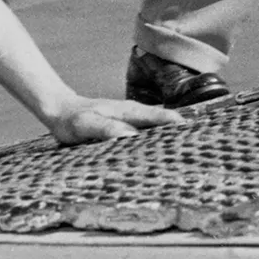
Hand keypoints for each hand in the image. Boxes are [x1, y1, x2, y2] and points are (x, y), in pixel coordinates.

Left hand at [43, 94, 181, 144]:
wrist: (60, 110)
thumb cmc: (72, 119)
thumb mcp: (86, 125)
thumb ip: (106, 129)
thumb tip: (131, 136)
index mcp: (127, 111)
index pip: (157, 116)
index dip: (174, 124)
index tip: (193, 132)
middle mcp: (132, 113)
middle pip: (161, 120)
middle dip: (179, 129)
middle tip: (198, 143)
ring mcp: (129, 118)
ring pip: (154, 124)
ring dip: (168, 134)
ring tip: (185, 147)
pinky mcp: (124, 126)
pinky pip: (145, 130)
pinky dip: (155, 136)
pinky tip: (159, 148)